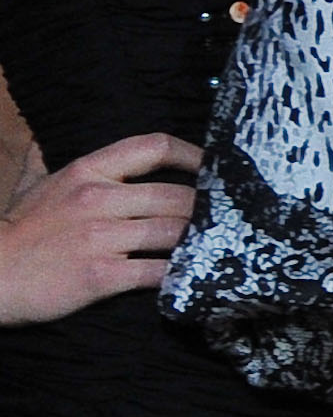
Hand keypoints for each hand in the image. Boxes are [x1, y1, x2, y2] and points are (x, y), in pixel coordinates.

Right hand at [0, 130, 199, 323]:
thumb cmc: (17, 232)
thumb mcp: (33, 186)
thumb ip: (46, 162)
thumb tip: (38, 139)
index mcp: (86, 172)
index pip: (153, 147)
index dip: (193, 155)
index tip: (213, 168)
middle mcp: (97, 199)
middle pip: (177, 196)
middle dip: (206, 209)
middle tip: (227, 218)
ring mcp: (100, 237)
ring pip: (174, 232)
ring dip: (200, 240)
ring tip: (218, 246)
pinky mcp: (102, 275)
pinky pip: (158, 272)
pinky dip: (181, 274)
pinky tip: (193, 276)